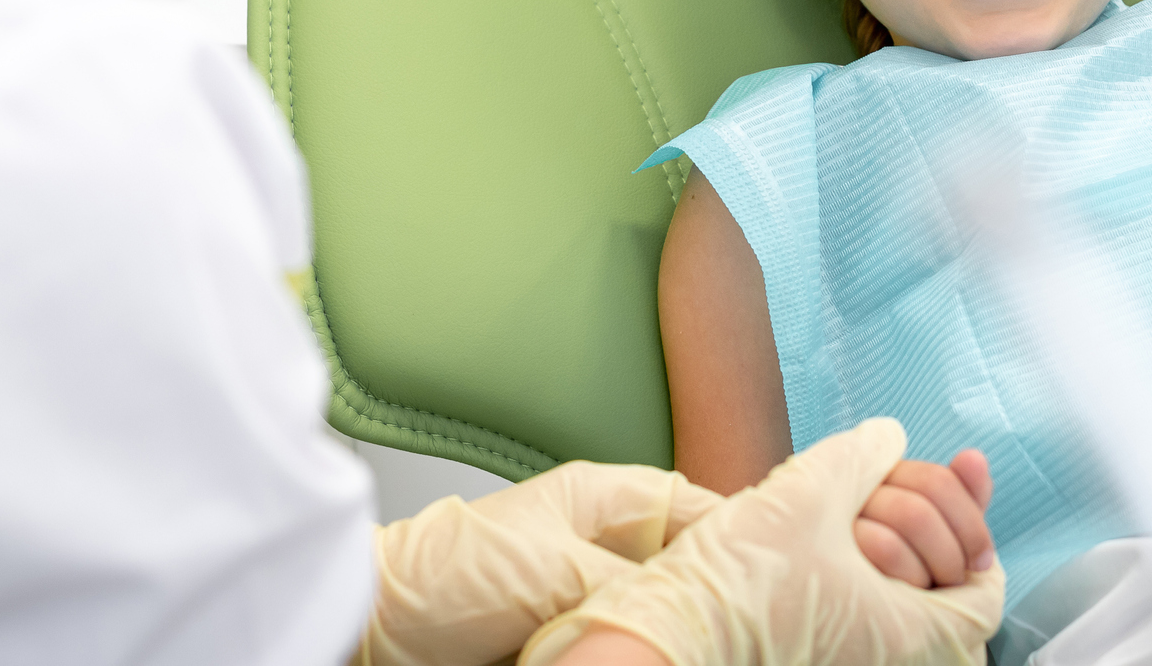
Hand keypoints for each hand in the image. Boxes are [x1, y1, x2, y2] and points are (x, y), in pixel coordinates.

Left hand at [359, 460, 721, 665]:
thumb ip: (628, 583)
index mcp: (604, 500)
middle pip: (685, 570)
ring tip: (706, 647)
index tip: (773, 568)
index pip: (695, 508)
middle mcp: (603, 545)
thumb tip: (688, 601)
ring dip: (675, 634)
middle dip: (711, 597)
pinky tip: (661, 657)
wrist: (378, 633)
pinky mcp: (571, 642)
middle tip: (749, 626)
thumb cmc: (444, 578)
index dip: (736, 534)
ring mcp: (587, 597)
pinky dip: (641, 654)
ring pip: (657, 615)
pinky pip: (625, 648)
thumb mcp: (553, 571)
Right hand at [519, 419, 1007, 665]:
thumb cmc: (740, 578)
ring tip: (861, 506)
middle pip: (951, 595)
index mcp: (907, 633)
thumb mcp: (812, 491)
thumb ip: (866, 454)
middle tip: (906, 489)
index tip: (966, 498)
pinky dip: (866, 569)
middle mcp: (889, 659)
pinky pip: (867, 614)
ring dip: (898, 545)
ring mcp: (851, 662)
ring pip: (907, 603)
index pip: (984, 598)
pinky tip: (836, 529)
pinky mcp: (817, 655)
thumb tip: (889, 437)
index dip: (981, 538)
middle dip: (937, 530)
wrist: (668, 630)